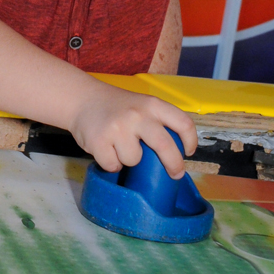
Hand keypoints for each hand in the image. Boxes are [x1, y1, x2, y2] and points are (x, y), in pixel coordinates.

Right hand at [68, 83, 197, 177]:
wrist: (82, 99)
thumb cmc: (117, 107)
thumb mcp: (141, 105)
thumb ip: (156, 122)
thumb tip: (174, 155)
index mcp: (152, 104)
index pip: (182, 123)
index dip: (190, 141)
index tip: (189, 152)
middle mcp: (137, 114)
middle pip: (165, 146)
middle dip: (174, 164)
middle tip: (175, 173)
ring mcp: (118, 127)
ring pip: (134, 160)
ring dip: (128, 160)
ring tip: (118, 146)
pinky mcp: (99, 140)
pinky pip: (114, 165)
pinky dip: (111, 163)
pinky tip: (106, 149)